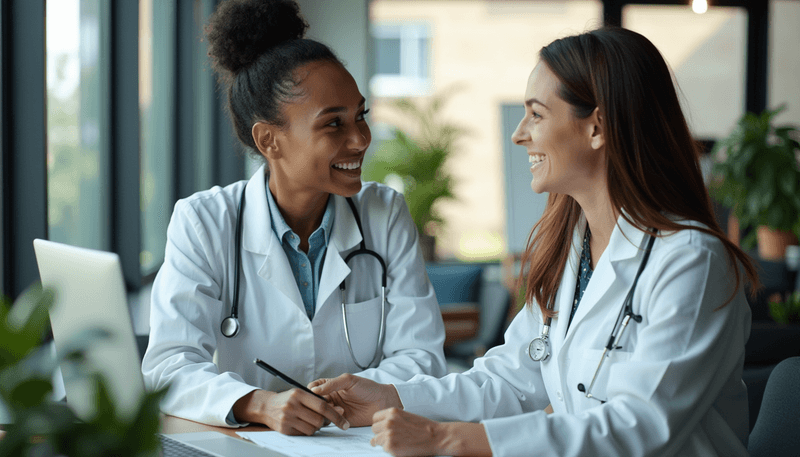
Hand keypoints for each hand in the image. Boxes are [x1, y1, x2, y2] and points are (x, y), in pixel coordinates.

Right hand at [232, 389, 348, 434]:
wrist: (265, 407)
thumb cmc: (287, 399)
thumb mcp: (300, 392)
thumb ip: (317, 398)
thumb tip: (337, 409)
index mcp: (299, 394)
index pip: (323, 406)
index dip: (335, 414)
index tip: (344, 421)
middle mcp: (292, 405)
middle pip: (319, 420)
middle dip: (325, 422)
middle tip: (326, 420)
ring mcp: (287, 418)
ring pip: (312, 428)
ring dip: (316, 427)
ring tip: (312, 420)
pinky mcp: (284, 429)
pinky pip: (304, 434)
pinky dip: (307, 430)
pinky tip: (304, 424)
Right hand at [309, 373, 400, 426]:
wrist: (382, 402)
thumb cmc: (368, 388)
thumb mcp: (349, 380)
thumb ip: (332, 383)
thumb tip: (314, 390)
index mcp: (331, 385)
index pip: (313, 388)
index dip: (311, 392)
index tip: (315, 394)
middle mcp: (331, 397)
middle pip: (315, 402)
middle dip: (319, 404)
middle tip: (328, 403)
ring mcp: (335, 409)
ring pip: (321, 413)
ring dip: (327, 412)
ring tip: (340, 409)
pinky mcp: (340, 420)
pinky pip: (330, 422)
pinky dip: (333, 420)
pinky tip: (342, 415)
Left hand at [371, 409, 491, 456]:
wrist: (436, 437)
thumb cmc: (423, 427)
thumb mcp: (405, 416)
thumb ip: (392, 419)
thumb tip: (380, 426)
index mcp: (392, 412)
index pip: (375, 418)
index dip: (379, 424)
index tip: (384, 429)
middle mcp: (388, 421)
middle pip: (374, 429)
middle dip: (380, 434)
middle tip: (392, 438)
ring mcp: (388, 434)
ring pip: (376, 440)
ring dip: (384, 442)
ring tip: (397, 443)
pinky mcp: (391, 446)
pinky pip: (383, 449)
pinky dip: (390, 450)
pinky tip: (401, 447)